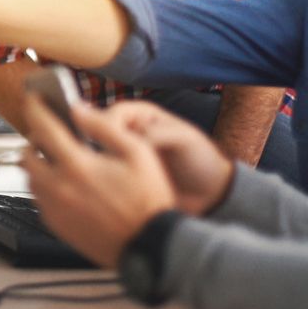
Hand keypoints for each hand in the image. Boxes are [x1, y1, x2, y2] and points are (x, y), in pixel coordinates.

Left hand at [19, 94, 176, 267]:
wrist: (148, 246)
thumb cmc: (148, 200)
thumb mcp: (138, 152)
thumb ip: (104, 127)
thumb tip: (79, 109)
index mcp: (78, 166)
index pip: (43, 127)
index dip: (35, 107)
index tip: (33, 97)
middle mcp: (59, 188)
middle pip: (26, 155)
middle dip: (33, 139)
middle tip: (47, 132)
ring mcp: (55, 210)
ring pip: (30, 178)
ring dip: (37, 164)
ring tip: (56, 158)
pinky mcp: (57, 226)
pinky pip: (39, 199)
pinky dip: (45, 186)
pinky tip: (66, 184)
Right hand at [106, 101, 235, 215]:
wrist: (210, 195)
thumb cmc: (202, 161)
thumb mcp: (184, 140)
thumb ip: (157, 134)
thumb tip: (128, 138)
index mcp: (145, 116)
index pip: (114, 113)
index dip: (107, 125)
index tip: (107, 142)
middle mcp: (132, 132)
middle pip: (100, 132)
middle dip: (97, 145)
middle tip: (102, 163)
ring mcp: (126, 156)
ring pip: (99, 153)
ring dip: (98, 163)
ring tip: (102, 177)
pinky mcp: (125, 177)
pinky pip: (106, 174)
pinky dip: (103, 179)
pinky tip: (106, 189)